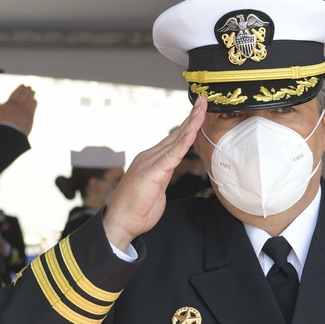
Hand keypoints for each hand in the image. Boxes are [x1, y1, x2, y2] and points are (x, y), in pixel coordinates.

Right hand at [0, 85, 36, 135]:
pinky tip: (35, 101)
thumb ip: (1, 107)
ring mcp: (24, 111)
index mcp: (9, 104)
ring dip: (31, 95)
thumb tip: (4, 104)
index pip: (16, 93)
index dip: (20, 88)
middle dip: (27, 90)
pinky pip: (33, 108)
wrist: (9, 133)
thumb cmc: (1, 124)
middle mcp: (17, 106)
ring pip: (29, 100)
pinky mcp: (30, 117)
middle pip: (23, 95)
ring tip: (33, 91)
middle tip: (29, 87)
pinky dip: (34, 103)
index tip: (22, 85)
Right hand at [103, 96, 205, 250]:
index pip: (173, 140)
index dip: (187, 126)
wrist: (121, 222)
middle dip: (191, 117)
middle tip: (203, 101)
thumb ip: (163, 177)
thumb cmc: (137, 210)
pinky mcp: (152, 172)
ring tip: (201, 108)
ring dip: (190, 123)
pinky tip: (192, 131)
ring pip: (175, 140)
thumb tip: (168, 171)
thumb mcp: (156, 190)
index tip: (198, 113)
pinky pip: (172, 154)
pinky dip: (183, 142)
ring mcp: (150, 162)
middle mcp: (150, 157)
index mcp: (151, 160)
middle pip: (176, 134)